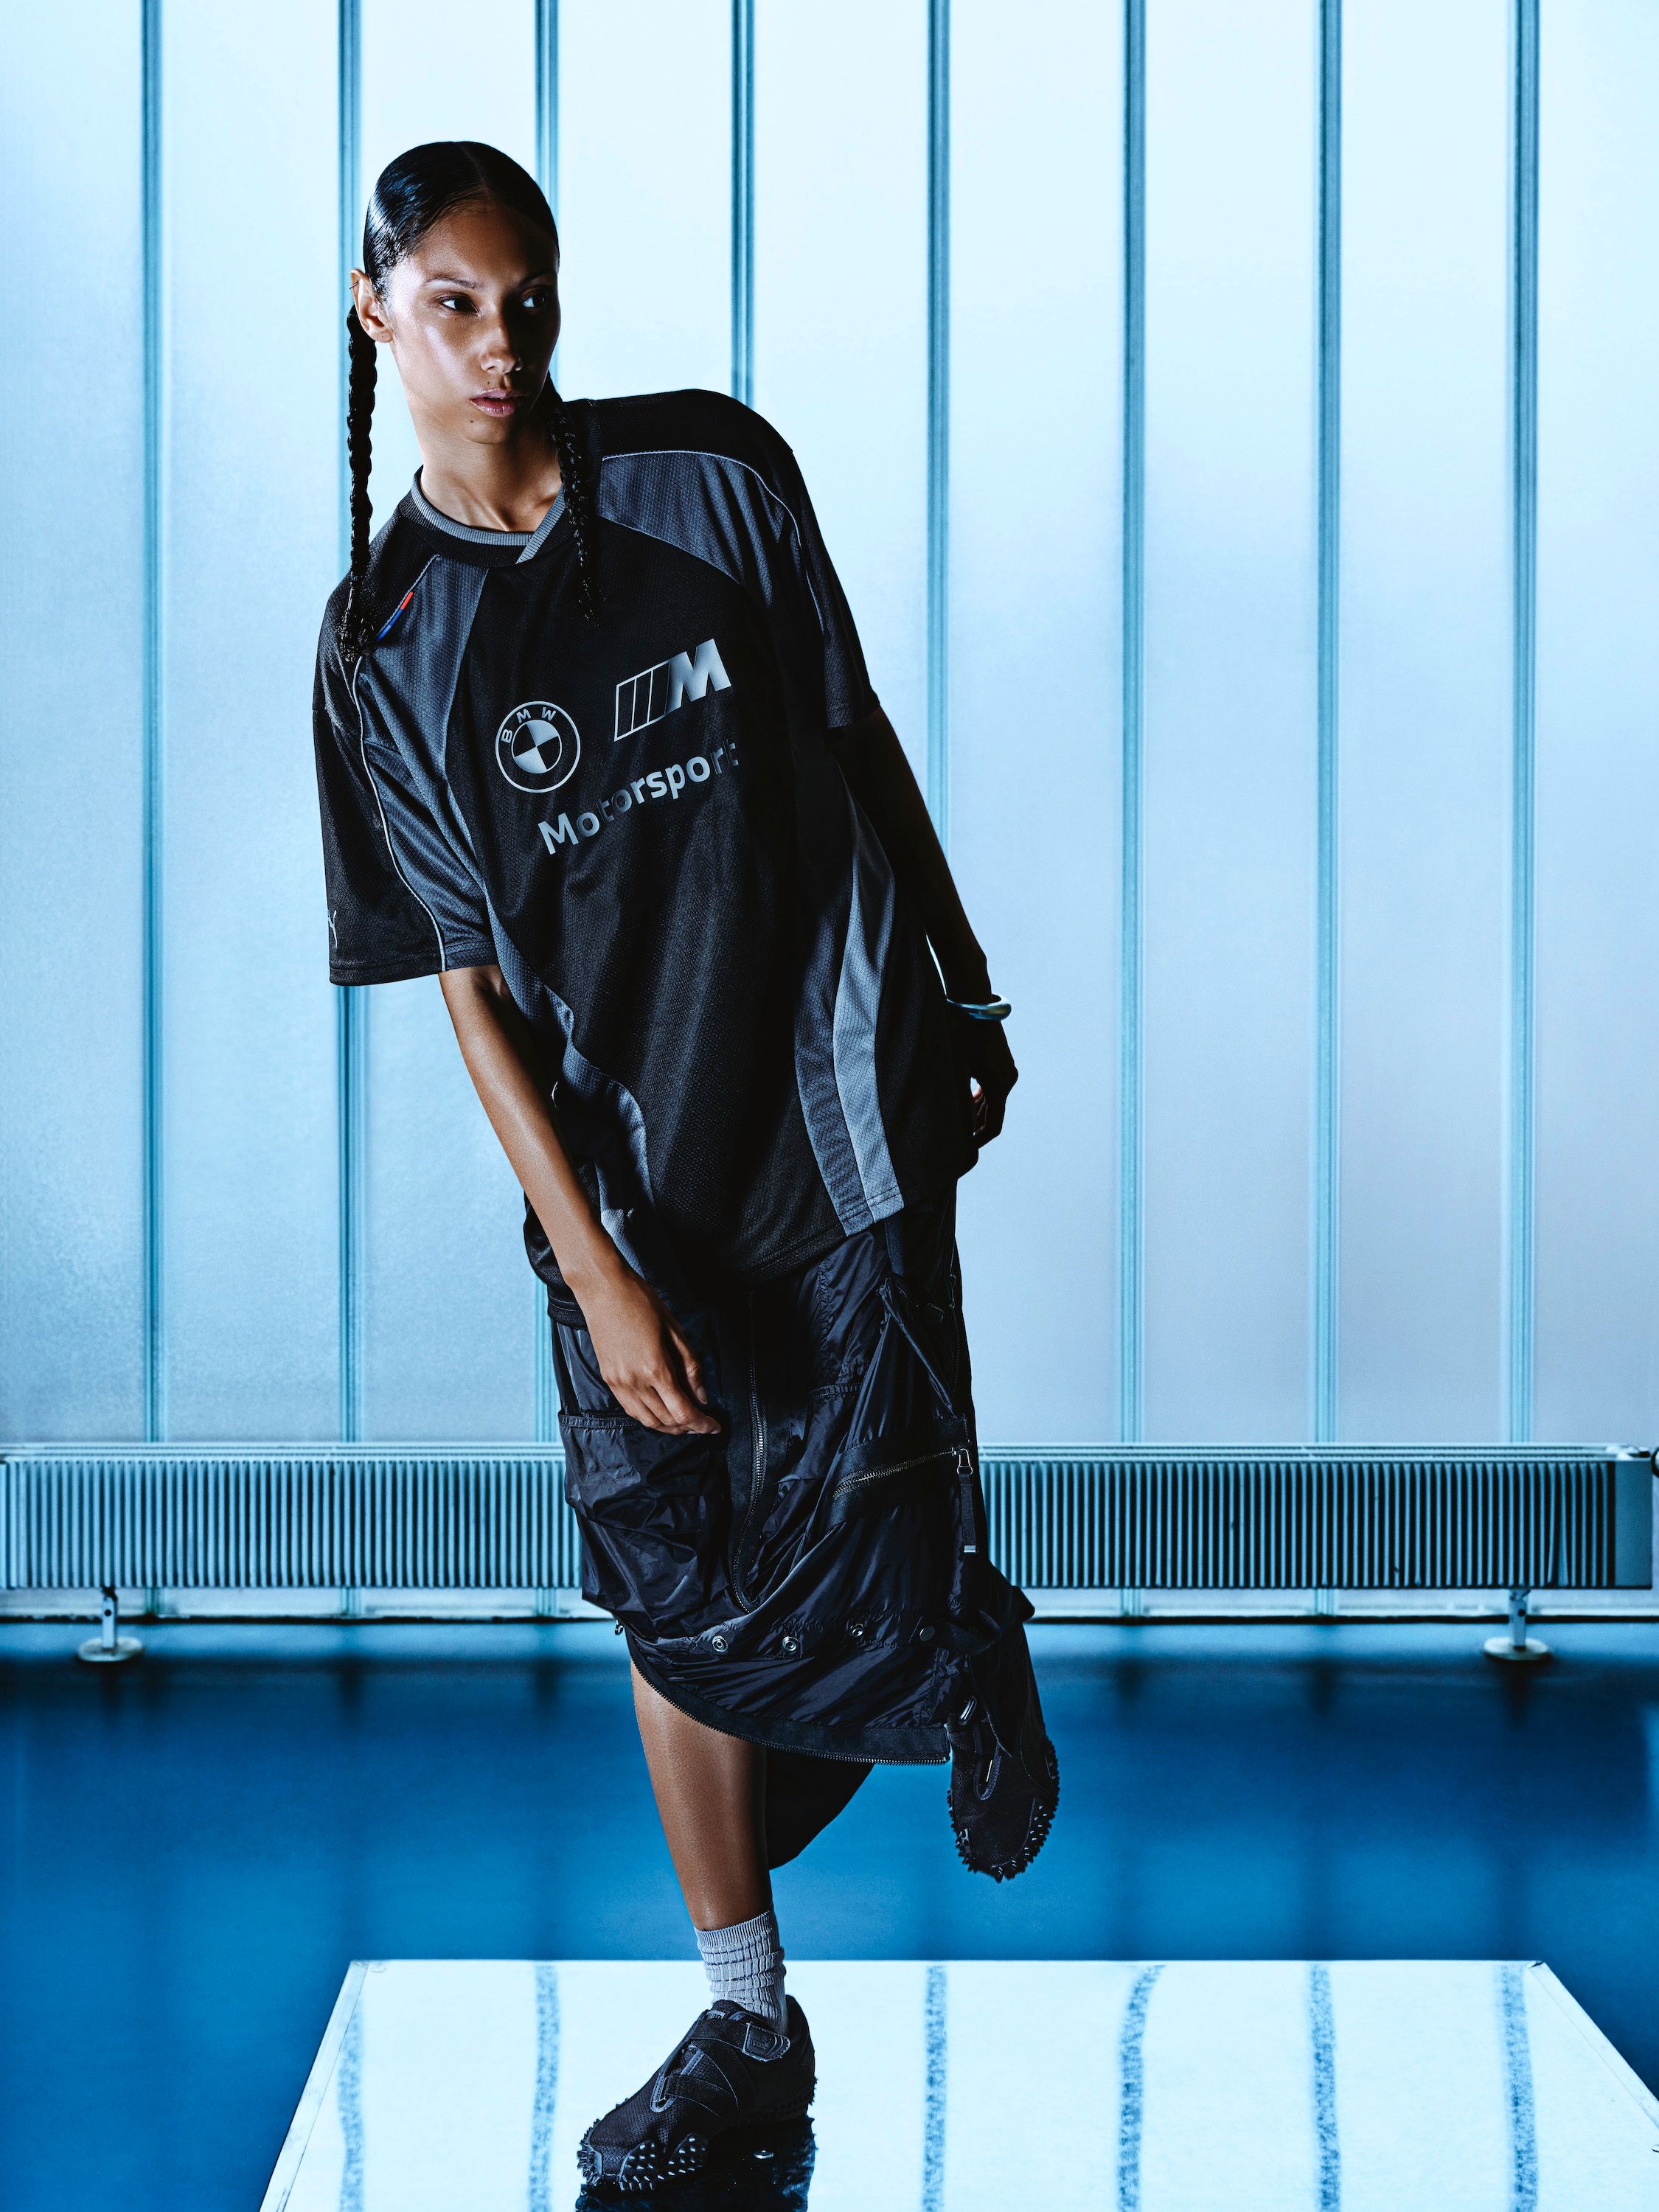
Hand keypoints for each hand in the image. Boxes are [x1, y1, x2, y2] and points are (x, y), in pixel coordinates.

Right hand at [575, 1261, 720, 1435]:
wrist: (603, 1290)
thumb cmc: (640, 1302)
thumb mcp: (674, 1330)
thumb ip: (690, 1366)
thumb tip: (701, 1396)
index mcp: (655, 1368)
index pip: (683, 1412)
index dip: (702, 1424)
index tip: (714, 1426)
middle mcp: (635, 1382)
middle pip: (667, 1420)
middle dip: (689, 1427)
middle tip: (703, 1422)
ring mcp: (619, 1383)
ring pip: (648, 1421)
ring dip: (670, 1426)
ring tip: (685, 1421)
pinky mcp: (609, 1379)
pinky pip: (632, 1410)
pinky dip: (650, 1417)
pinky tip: (662, 1410)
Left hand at [948, 1008, 1017, 1143]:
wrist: (972, 1002)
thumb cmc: (959, 1033)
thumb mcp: (955, 1068)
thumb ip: (960, 1099)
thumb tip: (962, 1127)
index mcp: (998, 1085)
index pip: (995, 1124)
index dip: (981, 1139)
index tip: (966, 1149)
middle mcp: (1008, 1080)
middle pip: (995, 1114)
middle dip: (977, 1127)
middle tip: (956, 1138)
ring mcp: (1008, 1070)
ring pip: (994, 1101)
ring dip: (978, 1113)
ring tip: (957, 1123)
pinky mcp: (1004, 1063)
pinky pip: (994, 1088)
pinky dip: (982, 1098)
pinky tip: (966, 1103)